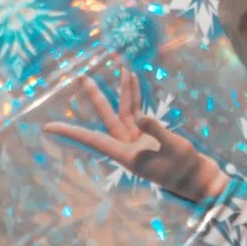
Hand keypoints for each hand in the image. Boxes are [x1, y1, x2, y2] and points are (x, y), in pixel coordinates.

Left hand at [45, 71, 222, 203]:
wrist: (199, 178)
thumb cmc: (185, 169)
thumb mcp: (173, 149)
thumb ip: (156, 131)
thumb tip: (142, 115)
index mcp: (125, 155)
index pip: (92, 140)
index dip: (70, 132)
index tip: (47, 128)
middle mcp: (127, 146)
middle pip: (108, 118)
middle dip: (96, 97)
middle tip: (81, 78)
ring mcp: (138, 140)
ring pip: (125, 111)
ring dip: (124, 90)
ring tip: (121, 68)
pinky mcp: (149, 136)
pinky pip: (138, 112)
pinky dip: (136, 97)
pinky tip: (133, 81)